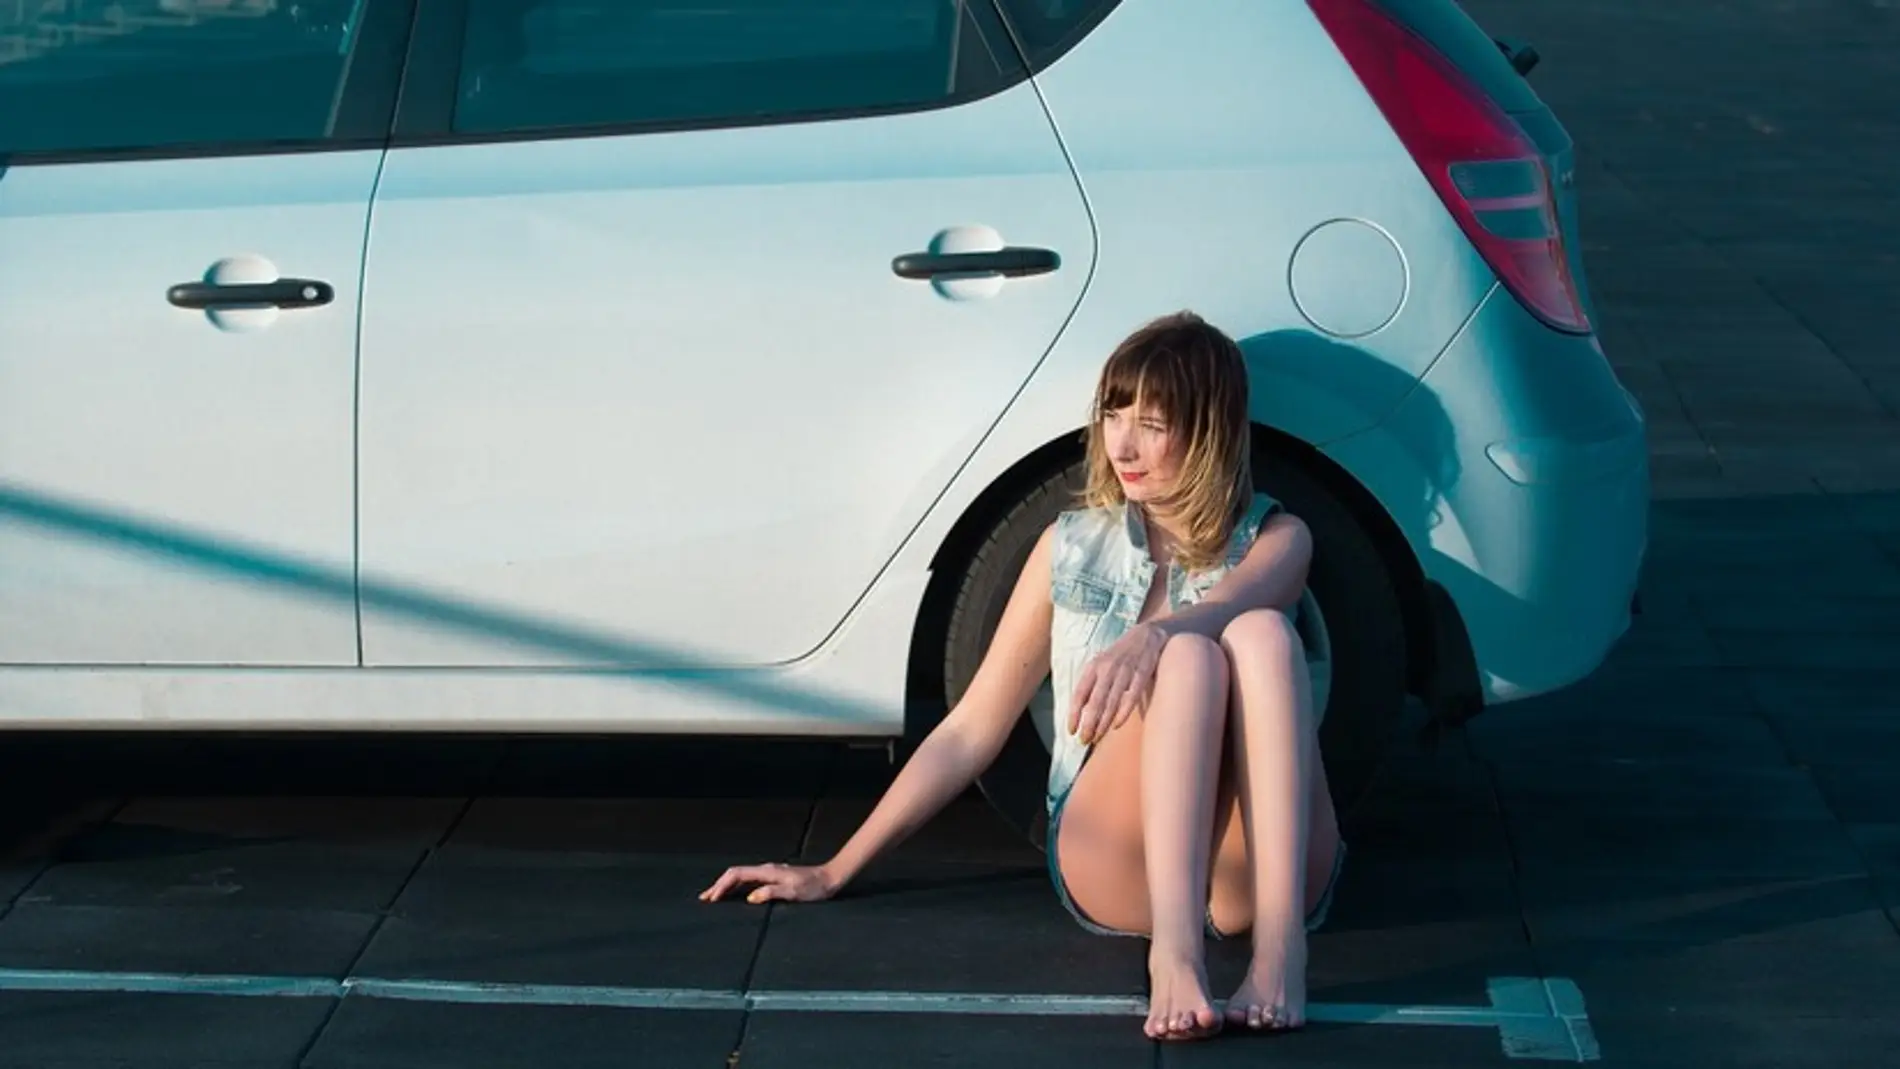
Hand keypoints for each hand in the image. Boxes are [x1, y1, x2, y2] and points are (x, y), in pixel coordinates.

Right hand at [699, 861, 839, 904]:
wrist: (829, 878)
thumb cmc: (814, 887)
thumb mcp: (794, 892)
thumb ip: (771, 893)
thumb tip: (750, 898)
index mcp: (767, 872)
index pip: (737, 875)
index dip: (722, 886)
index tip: (711, 898)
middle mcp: (766, 870)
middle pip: (735, 874)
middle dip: (719, 885)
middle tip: (704, 899)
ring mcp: (770, 873)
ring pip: (741, 877)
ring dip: (726, 886)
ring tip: (714, 897)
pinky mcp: (774, 878)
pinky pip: (749, 880)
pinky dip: (737, 887)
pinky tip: (735, 895)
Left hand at [1069, 622, 1167, 745]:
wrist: (1147, 634)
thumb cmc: (1121, 655)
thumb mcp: (1102, 665)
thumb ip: (1092, 685)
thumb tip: (1080, 711)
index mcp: (1093, 667)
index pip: (1079, 694)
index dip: (1074, 714)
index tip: (1072, 731)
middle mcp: (1107, 668)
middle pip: (1094, 701)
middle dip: (1088, 723)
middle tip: (1085, 741)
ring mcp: (1125, 670)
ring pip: (1111, 701)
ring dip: (1103, 722)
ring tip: (1097, 738)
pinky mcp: (1142, 672)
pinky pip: (1131, 695)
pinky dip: (1123, 711)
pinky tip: (1116, 725)